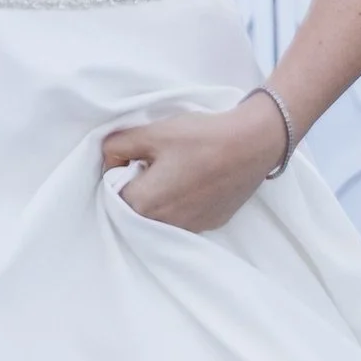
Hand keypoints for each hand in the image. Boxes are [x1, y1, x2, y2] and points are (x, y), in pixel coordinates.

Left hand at [98, 89, 288, 232]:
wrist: (253, 144)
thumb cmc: (201, 137)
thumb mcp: (152, 132)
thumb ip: (118, 145)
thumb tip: (107, 158)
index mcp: (144, 204)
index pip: (113, 196)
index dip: (119, 174)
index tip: (134, 158)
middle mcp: (164, 225)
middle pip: (136, 210)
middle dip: (138, 188)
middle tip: (155, 163)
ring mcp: (190, 228)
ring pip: (160, 217)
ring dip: (160, 199)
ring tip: (177, 171)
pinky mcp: (210, 225)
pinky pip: (183, 219)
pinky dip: (181, 204)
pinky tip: (195, 181)